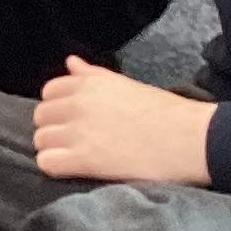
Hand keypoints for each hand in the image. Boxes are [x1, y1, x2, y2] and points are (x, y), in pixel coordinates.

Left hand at [31, 56, 215, 183]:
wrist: (189, 138)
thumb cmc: (166, 113)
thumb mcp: (125, 84)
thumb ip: (92, 75)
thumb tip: (71, 62)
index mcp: (90, 82)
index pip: (50, 91)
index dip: (59, 108)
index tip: (75, 121)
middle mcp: (79, 102)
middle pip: (41, 116)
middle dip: (54, 129)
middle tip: (77, 142)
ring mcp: (79, 130)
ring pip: (41, 140)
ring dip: (54, 149)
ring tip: (78, 156)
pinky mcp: (84, 158)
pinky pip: (47, 162)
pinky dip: (55, 167)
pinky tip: (74, 168)